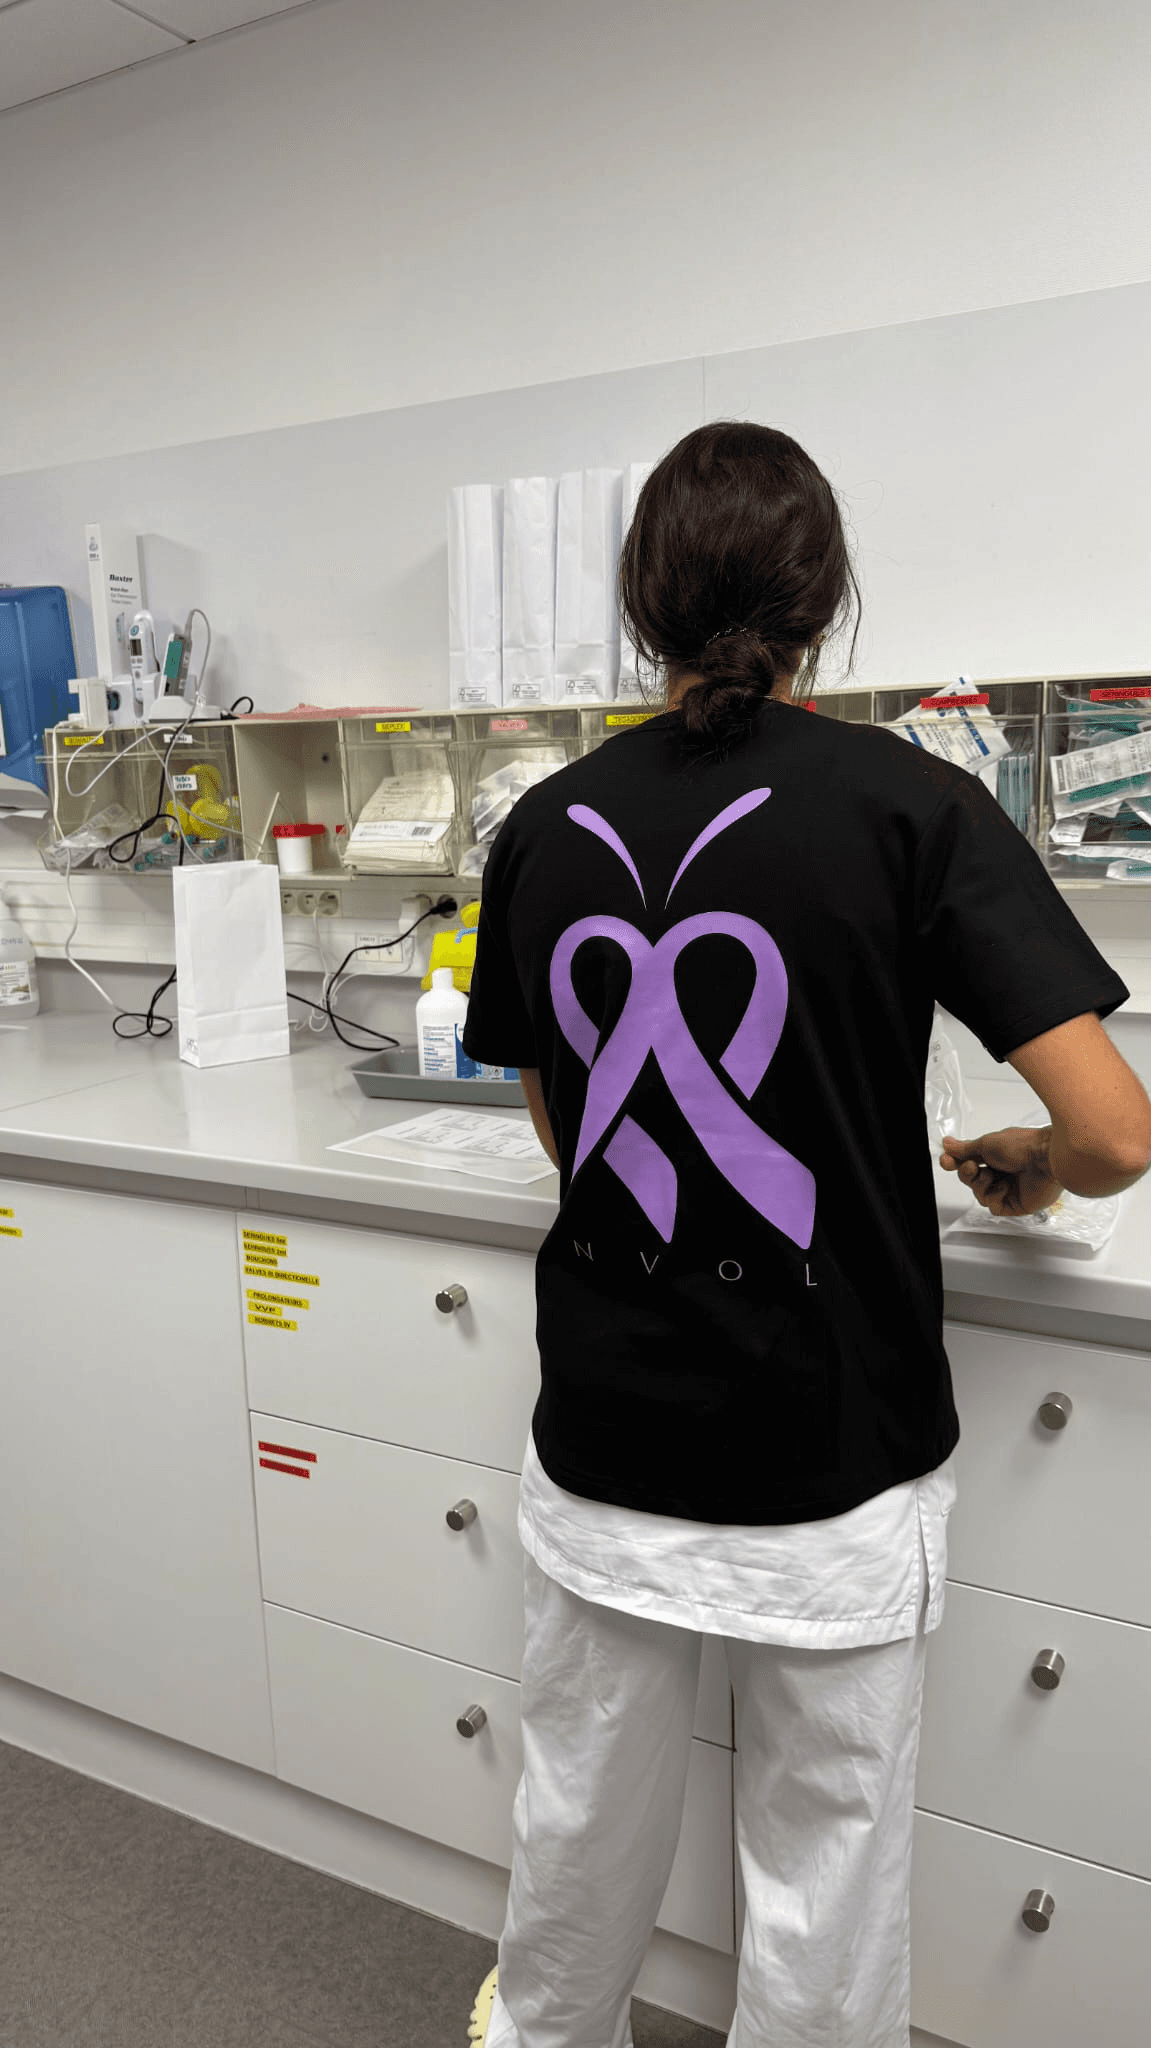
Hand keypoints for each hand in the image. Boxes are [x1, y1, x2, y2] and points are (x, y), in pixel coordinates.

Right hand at [939, 1125, 1062, 1216]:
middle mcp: (1002, 1172)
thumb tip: (948, 1144)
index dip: (955, 1163)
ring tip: (993, 1176)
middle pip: (971, 1180)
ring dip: (981, 1185)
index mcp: (996, 1155)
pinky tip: (1004, 1187)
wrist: (1045, 1158)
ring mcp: (1009, 1188)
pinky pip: (994, 1207)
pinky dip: (994, 1197)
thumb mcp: (987, 1143)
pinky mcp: (1016, 1204)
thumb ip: (965, 1149)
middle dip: (967, 1174)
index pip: (968, 1162)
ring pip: (980, 1195)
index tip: (946, 1160)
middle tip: (972, 1167)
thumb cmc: (1022, 1145)